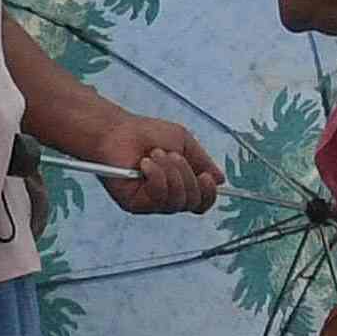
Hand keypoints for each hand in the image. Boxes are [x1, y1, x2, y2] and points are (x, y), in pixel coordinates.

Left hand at [101, 115, 221, 213]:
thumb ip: (202, 161)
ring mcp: (151, 203)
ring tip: (156, 155)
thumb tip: (220, 179)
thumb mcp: (183, 143)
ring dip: (171, 173)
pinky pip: (158, 199)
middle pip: (194, 203)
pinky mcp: (136, 204)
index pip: (201, 202)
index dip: (209, 193)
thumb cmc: (146, 133)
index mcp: (179, 184)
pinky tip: (145, 164)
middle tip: (171, 154)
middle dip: (186, 175)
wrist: (117, 131)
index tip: (206, 176)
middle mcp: (166, 197)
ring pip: (178, 201)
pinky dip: (157, 177)